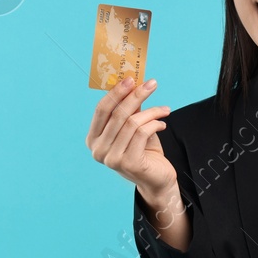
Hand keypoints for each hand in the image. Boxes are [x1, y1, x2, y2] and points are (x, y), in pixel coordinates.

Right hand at [87, 76, 175, 199]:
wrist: (156, 179)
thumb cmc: (143, 151)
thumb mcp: (133, 128)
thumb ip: (129, 110)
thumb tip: (133, 83)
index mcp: (93, 139)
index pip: (101, 110)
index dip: (115, 93)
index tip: (131, 79)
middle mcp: (98, 150)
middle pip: (117, 114)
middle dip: (136, 95)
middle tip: (152, 84)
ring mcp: (111, 158)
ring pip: (132, 123)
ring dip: (152, 111)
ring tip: (165, 110)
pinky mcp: (128, 163)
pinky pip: (142, 133)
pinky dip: (155, 123)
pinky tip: (163, 124)